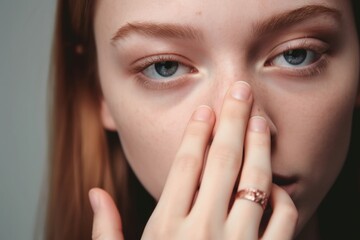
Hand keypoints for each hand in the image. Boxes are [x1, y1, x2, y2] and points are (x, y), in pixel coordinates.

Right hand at [89, 81, 297, 239]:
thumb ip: (107, 229)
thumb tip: (94, 194)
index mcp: (166, 227)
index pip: (185, 165)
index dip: (197, 132)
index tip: (207, 108)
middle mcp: (202, 230)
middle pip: (222, 162)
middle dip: (233, 122)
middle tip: (242, 91)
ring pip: (254, 183)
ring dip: (260, 148)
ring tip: (262, 121)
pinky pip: (282, 220)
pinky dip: (281, 197)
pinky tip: (274, 183)